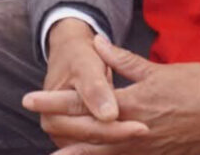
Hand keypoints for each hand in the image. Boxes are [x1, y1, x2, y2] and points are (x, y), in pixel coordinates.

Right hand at [23, 22, 143, 149]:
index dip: (115, 129)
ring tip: (147, 134)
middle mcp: (58, 131)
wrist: (72, 55)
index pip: (88, 129)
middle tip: (147, 130)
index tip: (141, 127)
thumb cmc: (78, 58)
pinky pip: (102, 146)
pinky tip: (139, 138)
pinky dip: (120, 142)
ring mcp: (68, 137)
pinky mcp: (80, 138)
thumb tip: (109, 115)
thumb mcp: (85, 66)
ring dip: (123, 141)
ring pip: (99, 147)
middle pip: (94, 141)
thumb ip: (95, 89)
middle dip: (121, 136)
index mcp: (52, 116)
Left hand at [34, 38, 199, 154]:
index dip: (55, 103)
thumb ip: (122, 60)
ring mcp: (146, 148)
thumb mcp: (157, 69)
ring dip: (78, 154)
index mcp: (133, 103)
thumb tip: (97, 43)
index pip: (85, 104)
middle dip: (57, 129)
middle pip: (87, 133)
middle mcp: (135, 130)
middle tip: (31, 123)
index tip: (29, 100)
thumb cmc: (195, 85)